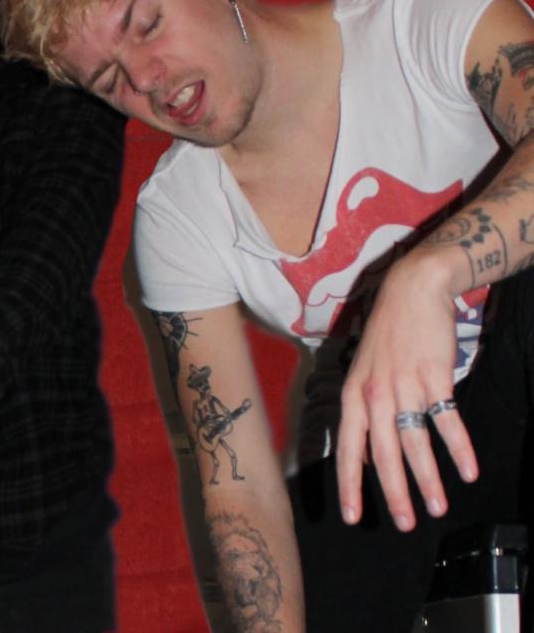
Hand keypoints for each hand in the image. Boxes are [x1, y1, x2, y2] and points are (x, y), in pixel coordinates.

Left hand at [335, 252, 476, 530]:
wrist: (412, 291)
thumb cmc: (387, 336)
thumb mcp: (363, 374)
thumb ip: (363, 414)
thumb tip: (368, 455)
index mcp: (352, 397)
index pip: (347, 450)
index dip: (350, 485)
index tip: (353, 516)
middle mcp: (374, 395)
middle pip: (383, 455)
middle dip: (394, 494)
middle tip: (405, 524)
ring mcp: (404, 386)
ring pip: (415, 443)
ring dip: (428, 479)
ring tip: (438, 507)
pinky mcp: (433, 377)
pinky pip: (446, 421)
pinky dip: (458, 448)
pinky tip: (468, 471)